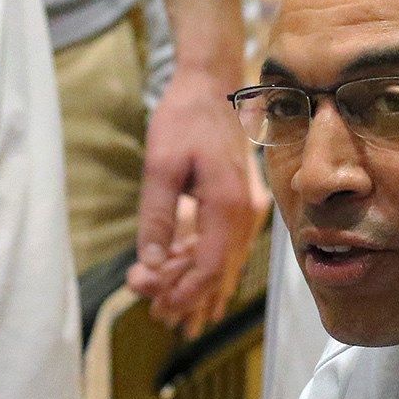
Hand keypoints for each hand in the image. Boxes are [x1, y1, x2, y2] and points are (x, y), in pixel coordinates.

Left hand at [125, 64, 267, 336]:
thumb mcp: (160, 166)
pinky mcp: (240, 204)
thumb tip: (152, 265)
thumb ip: (157, 218)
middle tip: (154, 314)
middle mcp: (245, 213)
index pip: (209, 266)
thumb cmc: (185, 118)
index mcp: (228, 205)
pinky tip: (187, 281)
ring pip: (223, 262)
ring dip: (195, 286)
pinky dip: (204, 266)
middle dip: (186, 296)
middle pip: (218, 271)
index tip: (156, 308)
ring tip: (167, 309)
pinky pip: (225, 246)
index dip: (184, 293)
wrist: (213, 84)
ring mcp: (247, 209)